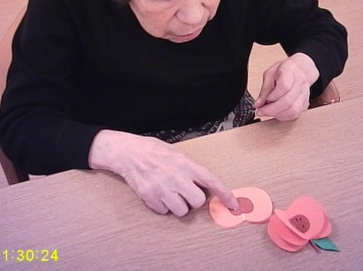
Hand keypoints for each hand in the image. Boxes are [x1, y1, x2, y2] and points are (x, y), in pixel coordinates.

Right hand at [88, 130, 237, 216]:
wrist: (128, 152)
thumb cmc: (152, 151)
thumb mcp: (177, 154)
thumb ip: (190, 169)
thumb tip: (204, 184)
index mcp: (186, 164)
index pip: (211, 181)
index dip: (224, 194)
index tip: (234, 205)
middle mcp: (177, 177)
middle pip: (197, 201)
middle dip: (193, 199)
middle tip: (185, 192)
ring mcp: (163, 189)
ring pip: (181, 210)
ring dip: (177, 205)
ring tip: (169, 192)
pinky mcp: (151, 198)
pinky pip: (164, 212)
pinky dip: (162, 206)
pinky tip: (157, 193)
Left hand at [254, 53, 318, 120]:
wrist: (299, 70)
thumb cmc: (283, 70)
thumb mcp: (269, 74)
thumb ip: (264, 89)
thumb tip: (258, 104)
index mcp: (290, 70)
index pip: (284, 86)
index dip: (272, 97)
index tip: (262, 102)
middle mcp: (300, 82)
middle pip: (288, 101)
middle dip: (272, 110)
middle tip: (261, 111)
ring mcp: (304, 93)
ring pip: (293, 110)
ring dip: (278, 114)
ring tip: (268, 112)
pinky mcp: (305, 103)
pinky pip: (295, 114)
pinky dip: (284, 117)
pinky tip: (276, 113)